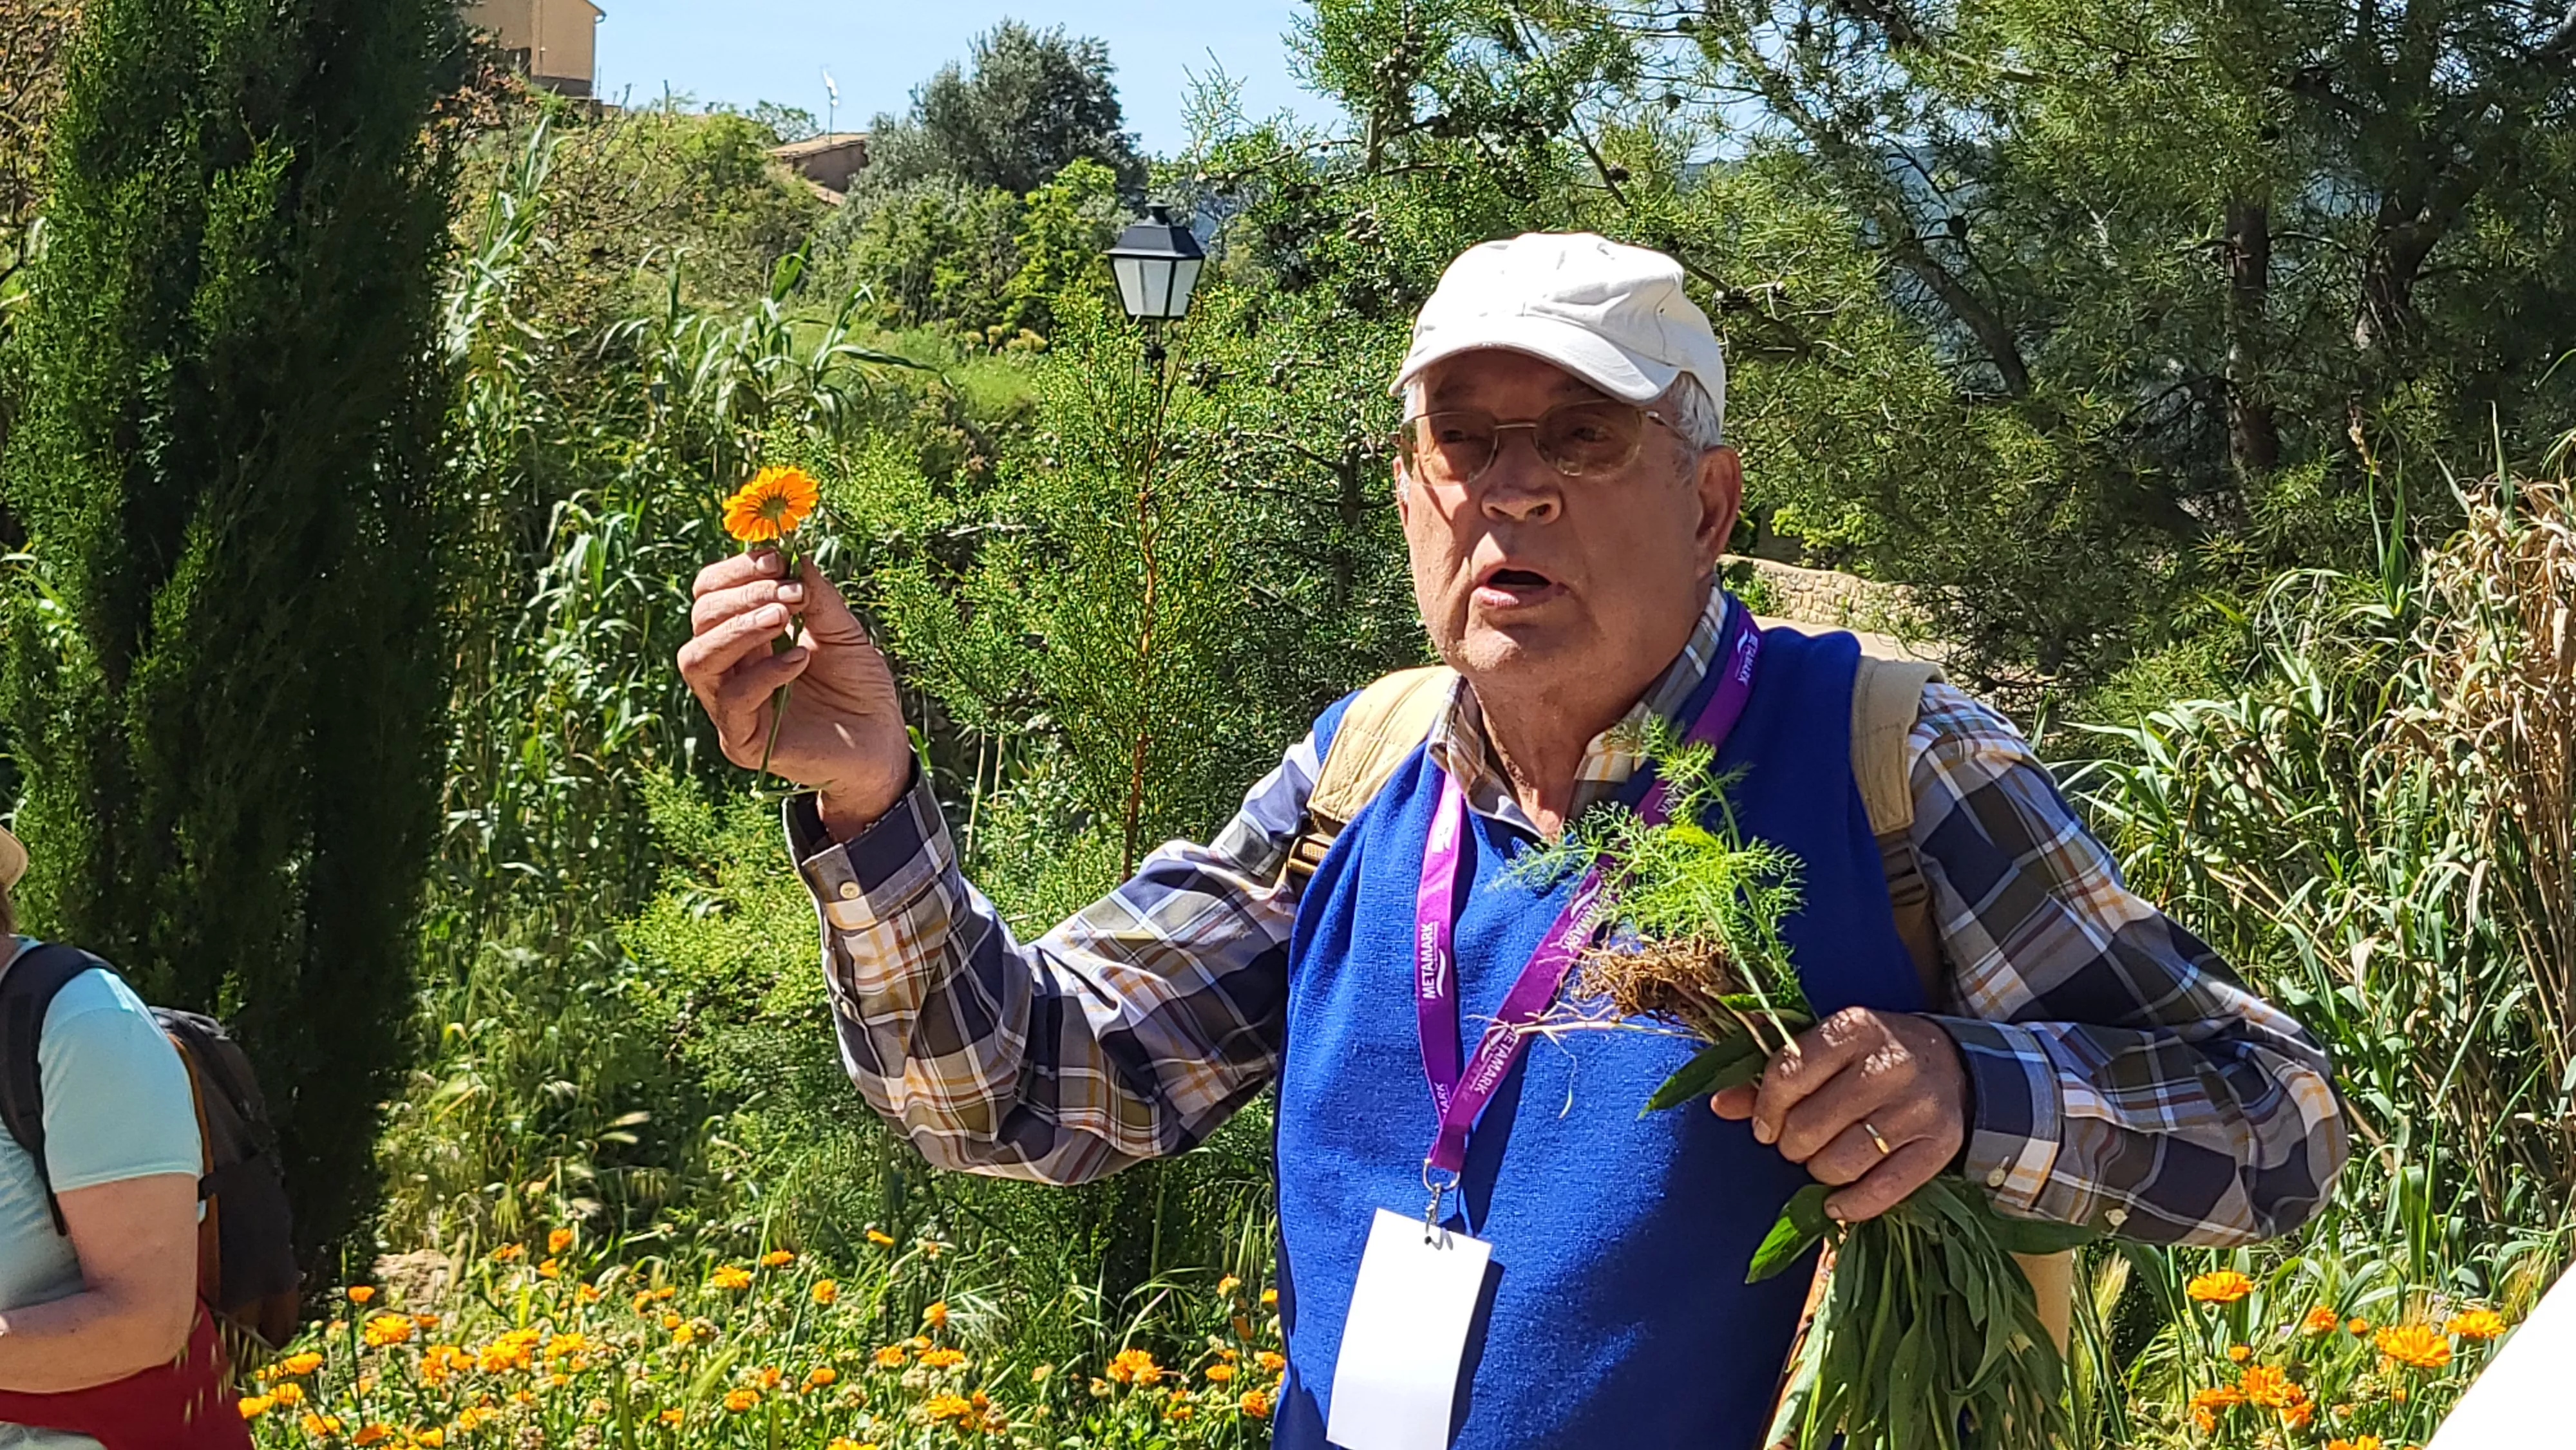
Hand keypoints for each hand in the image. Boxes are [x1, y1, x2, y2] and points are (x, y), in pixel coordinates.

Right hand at [677, 550, 911, 834]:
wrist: (882, 743)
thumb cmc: (859, 687)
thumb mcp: (842, 632)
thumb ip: (816, 597)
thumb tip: (794, 554)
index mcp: (745, 637)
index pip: (710, 594)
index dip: (735, 572)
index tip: (776, 561)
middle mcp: (729, 668)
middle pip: (699, 620)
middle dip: (742, 597)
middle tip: (789, 594)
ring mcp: (730, 706)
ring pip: (698, 659)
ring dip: (738, 630)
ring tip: (782, 617)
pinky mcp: (743, 741)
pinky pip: (732, 701)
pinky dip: (763, 674)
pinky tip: (799, 660)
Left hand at [1710, 1007, 1968, 1222]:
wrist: (1951, 1064)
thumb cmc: (1871, 1056)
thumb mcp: (1826, 1050)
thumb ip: (1772, 1076)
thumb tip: (1721, 1105)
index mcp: (1854, 1029)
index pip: (1789, 1073)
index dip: (1766, 1108)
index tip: (1764, 1125)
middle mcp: (1888, 1065)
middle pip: (1810, 1126)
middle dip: (1792, 1143)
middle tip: (1798, 1142)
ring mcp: (1918, 1108)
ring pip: (1840, 1163)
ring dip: (1819, 1172)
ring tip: (1821, 1160)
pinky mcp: (1940, 1145)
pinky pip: (1883, 1191)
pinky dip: (1851, 1205)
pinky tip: (1836, 1202)